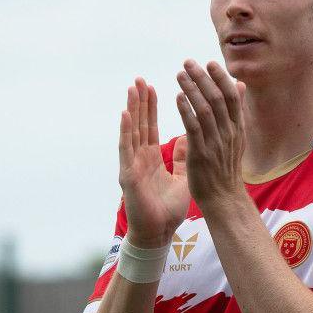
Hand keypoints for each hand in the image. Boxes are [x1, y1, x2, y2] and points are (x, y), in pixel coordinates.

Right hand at [118, 77, 190, 248]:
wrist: (158, 234)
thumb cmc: (167, 210)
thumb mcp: (181, 178)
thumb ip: (182, 157)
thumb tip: (187, 137)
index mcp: (150, 158)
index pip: (150, 127)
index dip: (151, 108)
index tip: (152, 86)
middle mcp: (138, 158)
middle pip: (139, 124)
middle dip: (140, 102)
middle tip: (140, 79)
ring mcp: (131, 165)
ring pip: (131, 132)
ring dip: (132, 110)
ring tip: (133, 89)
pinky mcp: (128, 175)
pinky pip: (126, 149)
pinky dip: (125, 131)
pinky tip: (125, 115)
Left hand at [175, 60, 246, 205]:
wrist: (224, 199)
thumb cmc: (226, 168)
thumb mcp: (236, 137)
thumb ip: (236, 111)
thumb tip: (239, 85)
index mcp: (237, 128)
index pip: (231, 96)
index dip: (220, 78)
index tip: (209, 63)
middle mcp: (229, 133)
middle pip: (217, 98)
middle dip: (202, 78)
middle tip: (188, 62)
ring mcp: (215, 143)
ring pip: (204, 109)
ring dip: (191, 89)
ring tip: (180, 74)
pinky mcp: (201, 153)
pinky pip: (194, 127)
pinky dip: (186, 110)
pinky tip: (178, 97)